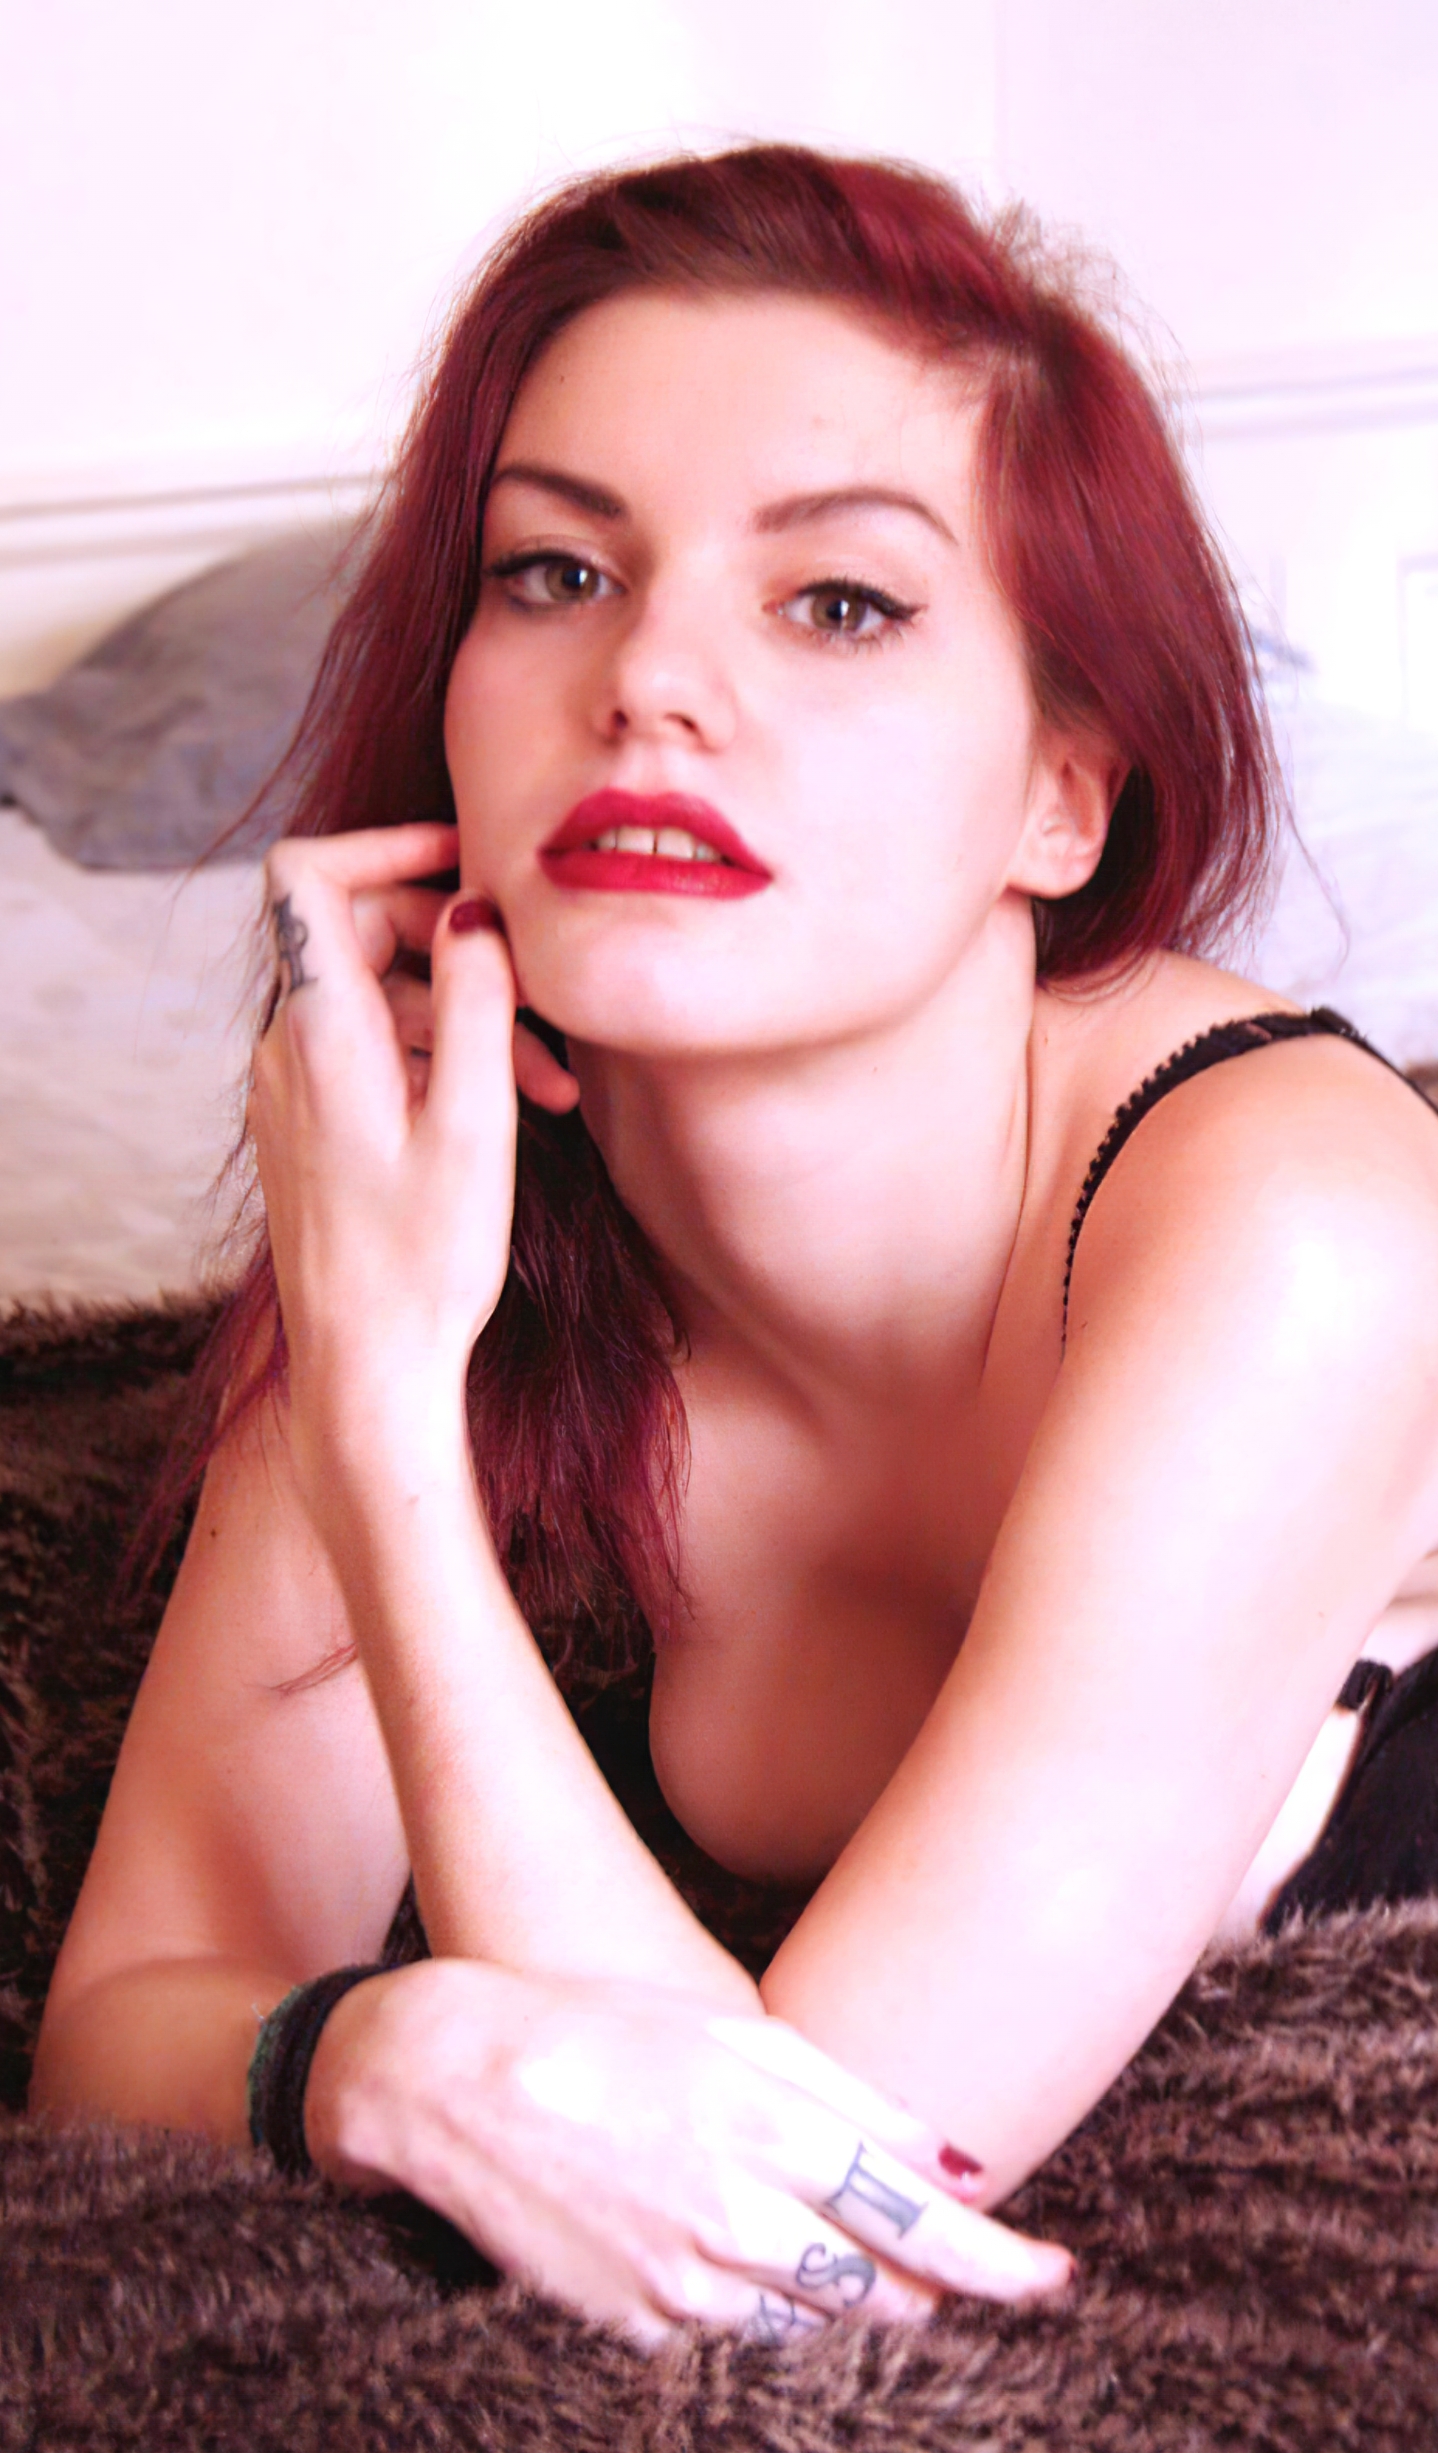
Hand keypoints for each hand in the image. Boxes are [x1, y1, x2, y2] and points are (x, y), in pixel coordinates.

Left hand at [248, 825, 576, 1437]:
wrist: (367, 1371)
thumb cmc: (424, 1262)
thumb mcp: (476, 1123)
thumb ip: (475, 1003)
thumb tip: (474, 910)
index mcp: (320, 1034)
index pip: (305, 876)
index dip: (384, 844)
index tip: (467, 861)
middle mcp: (288, 1050)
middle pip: (359, 931)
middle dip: (460, 949)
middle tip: (547, 995)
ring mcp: (292, 1090)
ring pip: (378, 1002)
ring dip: (466, 1018)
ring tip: (554, 1083)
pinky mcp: (309, 1128)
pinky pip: (369, 1056)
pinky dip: (438, 1061)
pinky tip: (508, 1110)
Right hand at [310, 1960, 1072, 2347]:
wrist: (450, 2083)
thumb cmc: (600, 2030)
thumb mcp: (728, 2029)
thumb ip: (848, 2095)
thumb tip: (954, 2159)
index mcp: (767, 2127)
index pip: (915, 2218)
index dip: (996, 2260)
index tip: (1053, 2278)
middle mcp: (734, 2215)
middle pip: (878, 2292)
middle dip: (928, 2292)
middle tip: (948, 2275)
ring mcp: (682, 2282)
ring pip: (810, 2325)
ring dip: (843, 2302)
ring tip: (824, 2248)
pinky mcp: (634, 2328)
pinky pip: (728, 2336)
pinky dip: (752, 2308)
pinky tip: (719, 2249)